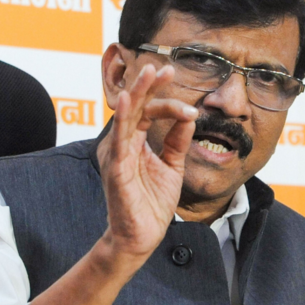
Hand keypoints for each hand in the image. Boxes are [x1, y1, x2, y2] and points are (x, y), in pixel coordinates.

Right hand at [96, 63, 197, 260]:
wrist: (142, 238)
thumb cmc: (151, 204)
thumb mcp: (172, 167)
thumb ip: (177, 142)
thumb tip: (188, 117)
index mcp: (134, 142)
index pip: (148, 112)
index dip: (165, 98)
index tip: (182, 90)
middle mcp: (122, 144)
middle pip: (135, 107)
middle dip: (149, 85)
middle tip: (163, 66)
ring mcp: (117, 156)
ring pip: (126, 118)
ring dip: (137, 94)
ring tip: (147, 73)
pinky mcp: (116, 170)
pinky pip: (119, 141)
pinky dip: (123, 120)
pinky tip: (128, 102)